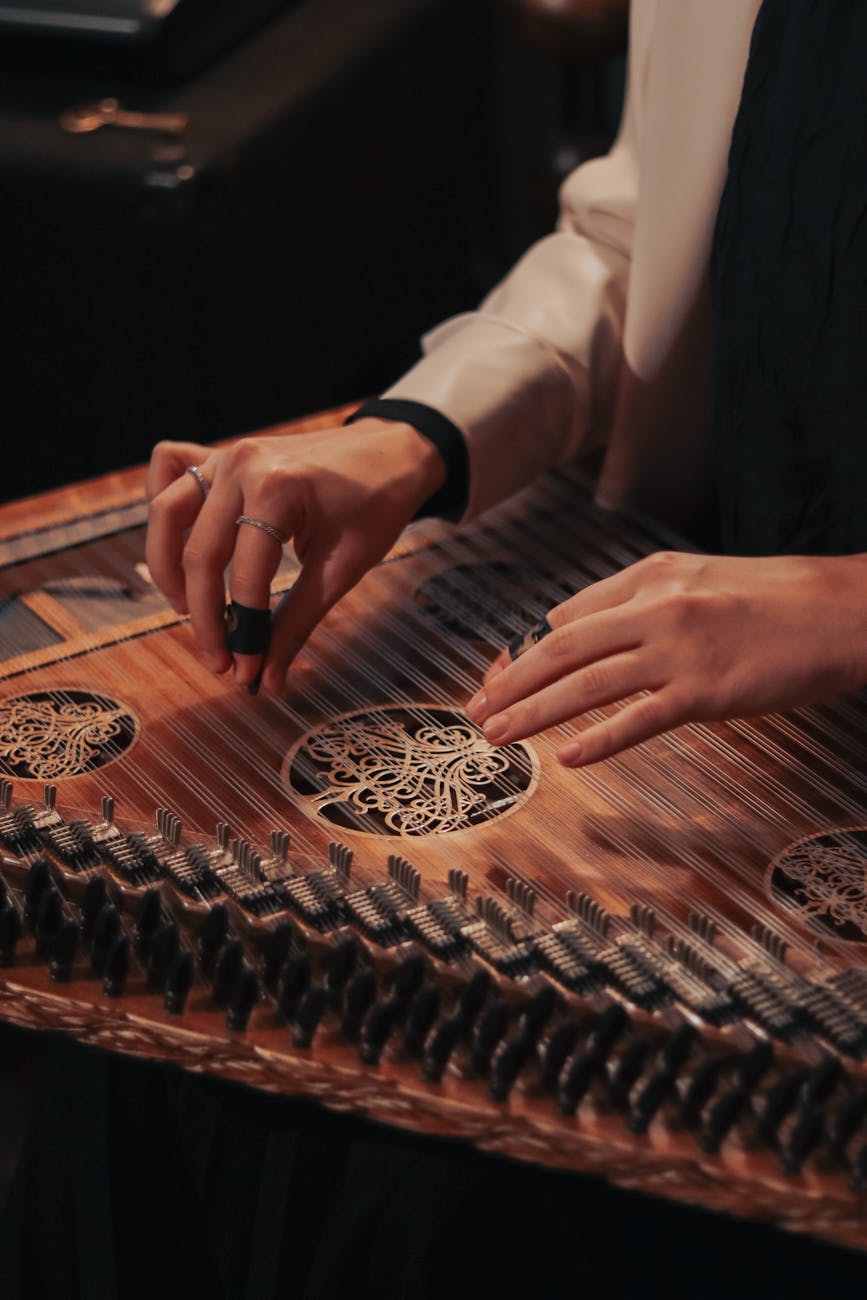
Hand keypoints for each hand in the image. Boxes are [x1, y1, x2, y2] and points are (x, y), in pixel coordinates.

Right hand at [145, 419, 444, 691]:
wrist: (393, 452)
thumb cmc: (377, 504)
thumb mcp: (343, 569)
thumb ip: (297, 622)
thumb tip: (267, 679)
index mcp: (277, 490)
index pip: (246, 578)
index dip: (243, 632)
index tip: (246, 671)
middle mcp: (242, 466)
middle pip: (199, 553)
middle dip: (204, 616)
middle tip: (217, 659)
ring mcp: (228, 455)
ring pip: (168, 512)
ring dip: (168, 567)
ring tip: (185, 610)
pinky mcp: (224, 453)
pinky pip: (172, 467)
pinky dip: (164, 501)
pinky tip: (179, 539)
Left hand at [465, 550, 866, 765]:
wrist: (841, 610)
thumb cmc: (773, 599)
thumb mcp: (695, 581)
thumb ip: (637, 602)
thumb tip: (579, 630)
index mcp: (648, 576)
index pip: (566, 618)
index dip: (524, 653)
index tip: (497, 680)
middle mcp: (655, 606)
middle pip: (561, 648)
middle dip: (510, 683)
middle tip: (477, 711)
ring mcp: (679, 648)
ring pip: (586, 683)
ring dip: (534, 713)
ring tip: (498, 736)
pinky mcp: (707, 690)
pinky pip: (639, 718)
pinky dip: (598, 739)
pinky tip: (568, 757)